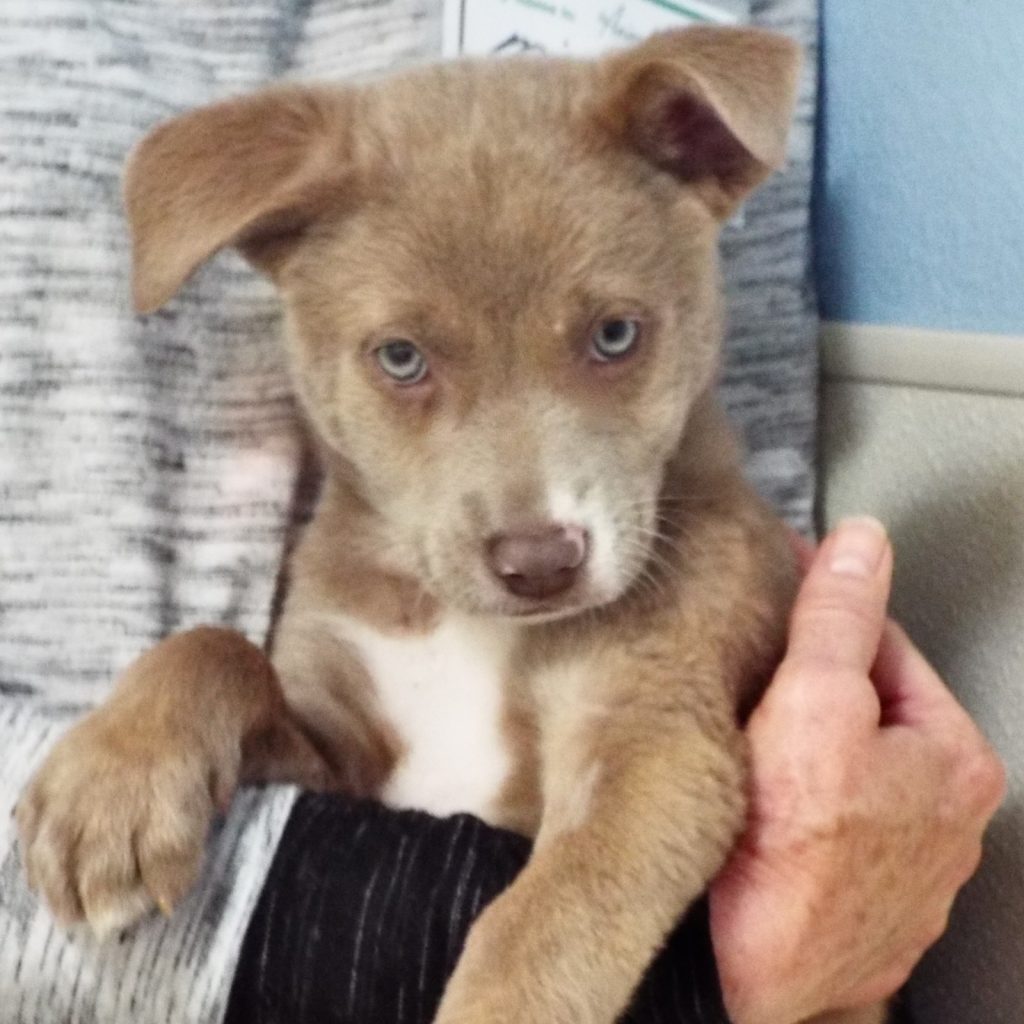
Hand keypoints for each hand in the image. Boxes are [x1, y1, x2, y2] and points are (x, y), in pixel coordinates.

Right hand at [708, 517, 1005, 1023]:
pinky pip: (833, 818)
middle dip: (812, 679)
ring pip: (849, 765)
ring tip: (751, 736)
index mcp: (951, 756)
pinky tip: (764, 803)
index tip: (780, 586)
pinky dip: (802, 797)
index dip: (824, 609)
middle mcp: (945, 814)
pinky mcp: (864, 899)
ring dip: (805, 741)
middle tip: (752, 672)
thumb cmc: (788, 859)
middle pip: (866, 706)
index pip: (884, 643)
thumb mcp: (815, 707)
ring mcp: (907, 864)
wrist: (752, 988)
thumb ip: (839, 620)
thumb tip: (861, 544)